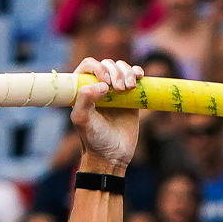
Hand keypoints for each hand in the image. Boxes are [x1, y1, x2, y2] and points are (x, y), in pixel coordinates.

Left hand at [71, 57, 141, 172]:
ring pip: (122, 68)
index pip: (89, 65)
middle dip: (115, 72)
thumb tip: (103, 85)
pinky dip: (138, 72)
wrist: (112, 156)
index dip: (98, 67)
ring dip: (128, 72)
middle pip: (108, 64)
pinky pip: (135, 77)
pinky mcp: (131, 98)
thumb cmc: (93, 139)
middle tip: (120, 90)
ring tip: (129, 88)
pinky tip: (140, 77)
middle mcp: (98, 87)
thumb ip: (85, 99)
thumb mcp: (82, 120)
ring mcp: (116, 92)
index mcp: (83, 89)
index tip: (106, 82)